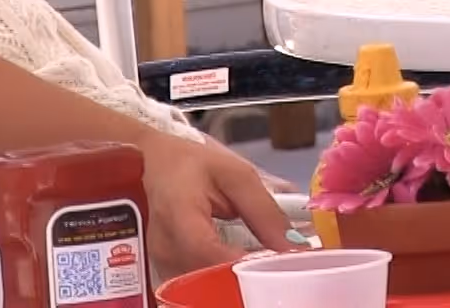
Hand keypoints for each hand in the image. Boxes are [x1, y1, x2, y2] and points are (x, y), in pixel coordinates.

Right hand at [139, 129, 292, 277]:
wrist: (153, 162)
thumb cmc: (193, 163)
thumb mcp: (236, 175)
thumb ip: (265, 212)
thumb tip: (295, 246)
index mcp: (179, 214)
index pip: (209, 253)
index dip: (244, 265)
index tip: (277, 265)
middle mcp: (164, 246)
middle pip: (207, 279)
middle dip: (245, 279)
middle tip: (277, 269)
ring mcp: (161, 263)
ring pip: (202, 288)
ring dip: (234, 283)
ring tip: (262, 268)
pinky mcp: (165, 271)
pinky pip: (196, 286)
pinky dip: (221, 281)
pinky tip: (241, 270)